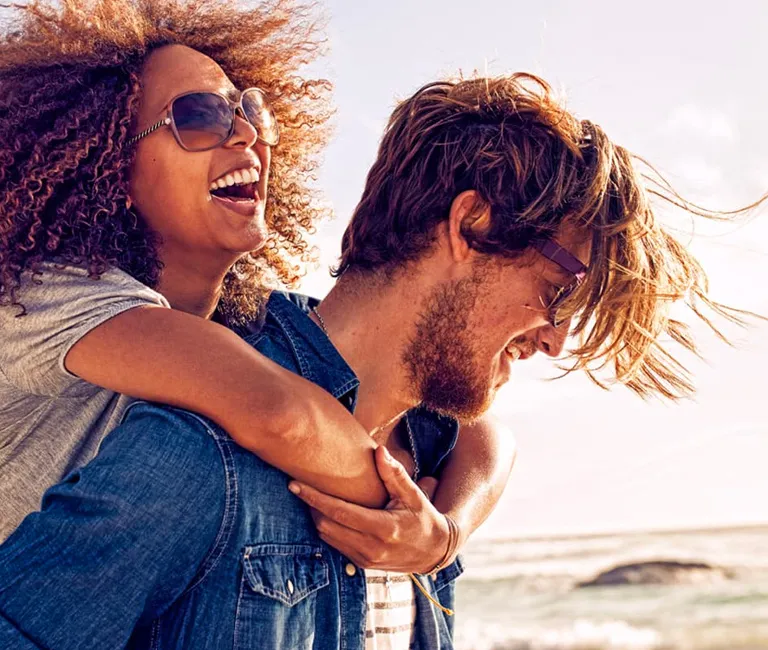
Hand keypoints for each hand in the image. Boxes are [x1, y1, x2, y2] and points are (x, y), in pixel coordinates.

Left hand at [288, 446, 449, 573]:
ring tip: (307, 496)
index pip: (339, 512)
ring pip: (326, 536)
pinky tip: (324, 511)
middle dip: (309, 505)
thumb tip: (378, 450)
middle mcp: (371, 547)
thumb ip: (394, 473)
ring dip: (315, 516)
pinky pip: (334, 545)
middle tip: (298, 485)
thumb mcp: (413, 494)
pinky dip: (326, 527)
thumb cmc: (423, 517)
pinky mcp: (362, 564)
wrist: (434, 551)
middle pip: (326, 525)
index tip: (295, 484)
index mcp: (383, 528)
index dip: (314, 498)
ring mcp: (365, 559)